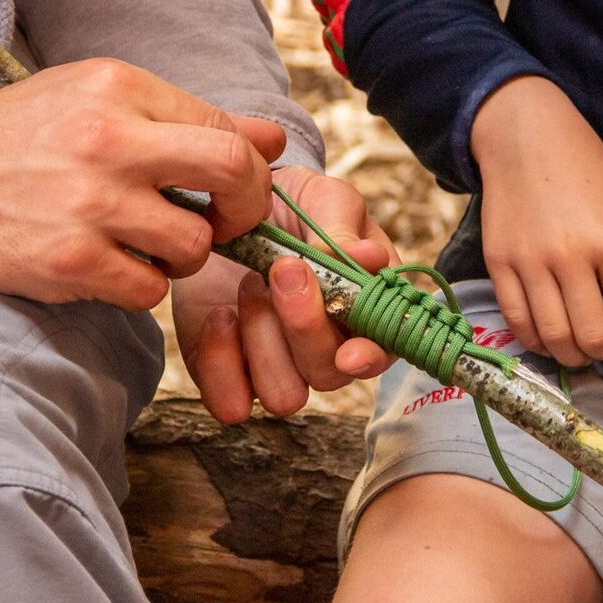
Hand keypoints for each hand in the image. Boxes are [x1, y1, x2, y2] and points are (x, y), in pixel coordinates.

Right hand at [0, 58, 285, 308]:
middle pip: (231, 174)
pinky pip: (148, 290)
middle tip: (223, 222)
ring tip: (148, 244)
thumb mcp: (104, 100)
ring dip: (183, 256)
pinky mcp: (69, 259)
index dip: (249, 170)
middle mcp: (109, 141)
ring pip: (193, 246)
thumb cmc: (33, 137)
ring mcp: (90, 204)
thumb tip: (272, 139)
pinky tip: (112, 266)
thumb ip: (191, 118)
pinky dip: (141, 286)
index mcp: (121, 88)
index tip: (234, 191)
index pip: (227, 131)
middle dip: (245, 209)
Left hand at [173, 166, 397, 422]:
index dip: (369, 358)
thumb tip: (370, 258)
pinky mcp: (229, 372)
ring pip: (285, 396)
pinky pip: (231, 402)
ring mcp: (278, 365)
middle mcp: (328, 350)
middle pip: (329, 375)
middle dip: (305, 326)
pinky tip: (220, 315)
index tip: (349, 350)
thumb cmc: (294, 205)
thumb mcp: (324, 200)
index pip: (382, 353)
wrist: (230, 205)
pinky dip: (222, 362)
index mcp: (368, 313)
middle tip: (284, 267)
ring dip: (265, 340)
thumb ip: (343, 230)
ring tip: (250, 285)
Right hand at [470, 76, 602, 367]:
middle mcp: (569, 258)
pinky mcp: (498, 263)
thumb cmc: (583, 166)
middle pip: (590, 335)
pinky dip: (532, 339)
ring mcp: (529, 263)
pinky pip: (516, 319)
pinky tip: (545, 337)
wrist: (524, 135)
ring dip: (569, 355)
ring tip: (576, 349)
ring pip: (552, 336)